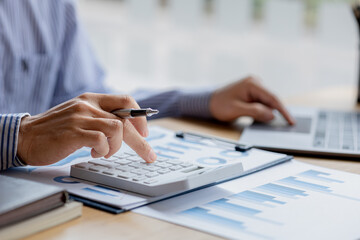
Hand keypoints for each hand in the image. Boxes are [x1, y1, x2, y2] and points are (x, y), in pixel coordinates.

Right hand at [17, 93, 156, 165]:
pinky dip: (104, 150)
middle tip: (149, 155)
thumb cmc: (56, 130)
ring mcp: (81, 118)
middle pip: (126, 119)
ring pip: (117, 129)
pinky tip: (95, 154)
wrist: (26, 137)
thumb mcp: (80, 115)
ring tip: (105, 153)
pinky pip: (102, 140)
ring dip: (117, 147)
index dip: (140, 115)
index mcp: (91, 99)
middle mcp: (88, 105)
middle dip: (141, 141)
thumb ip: (100, 116)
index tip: (145, 132)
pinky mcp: (74, 132)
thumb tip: (125, 127)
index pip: (125, 100)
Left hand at [209, 76, 294, 123]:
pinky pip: (262, 103)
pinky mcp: (252, 93)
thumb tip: (272, 115)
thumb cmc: (220, 105)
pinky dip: (264, 111)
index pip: (272, 98)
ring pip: (268, 102)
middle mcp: (255, 83)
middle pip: (272, 100)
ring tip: (272, 122)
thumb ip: (255, 112)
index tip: (291, 121)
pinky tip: (263, 118)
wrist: (208, 102)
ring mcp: (254, 87)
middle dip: (277, 112)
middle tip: (286, 125)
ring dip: (270, 112)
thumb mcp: (237, 110)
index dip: (283, 110)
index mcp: (252, 84)